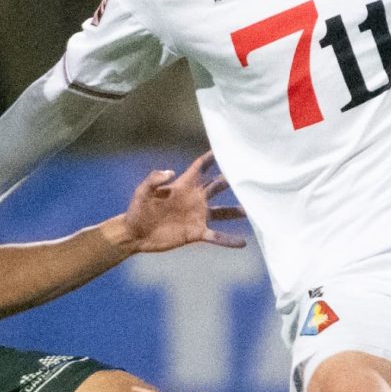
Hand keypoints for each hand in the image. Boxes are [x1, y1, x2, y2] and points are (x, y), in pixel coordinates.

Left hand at [117, 153, 247, 252]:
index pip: (201, 167)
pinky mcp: (196, 233)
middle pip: (218, 186)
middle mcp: (195, 199)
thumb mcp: (142, 191)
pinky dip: (228, 240)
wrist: (136, 234)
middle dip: (232, 180)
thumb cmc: (138, 210)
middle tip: (249, 175)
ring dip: (237, 211)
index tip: (228, 148)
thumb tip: (172, 172)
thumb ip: (154, 179)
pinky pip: (216, 236)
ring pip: (222, 211)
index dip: (212, 157)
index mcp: (184, 185)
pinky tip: (243, 243)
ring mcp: (197, 216)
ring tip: (255, 210)